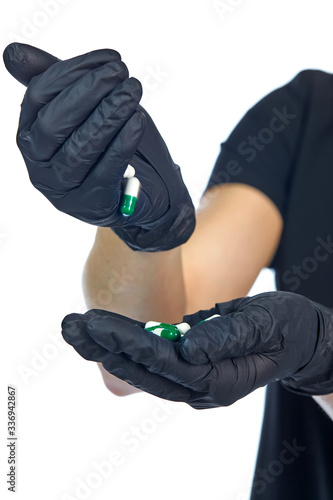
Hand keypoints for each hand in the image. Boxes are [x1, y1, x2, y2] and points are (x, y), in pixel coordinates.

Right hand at [3, 43, 194, 250]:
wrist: (140, 190)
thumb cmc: (107, 145)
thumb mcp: (83, 112)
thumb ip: (55, 84)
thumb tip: (13, 53)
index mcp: (30, 137)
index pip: (39, 96)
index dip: (72, 71)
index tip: (109, 57)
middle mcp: (39, 166)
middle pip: (54, 124)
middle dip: (88, 93)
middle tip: (120, 73)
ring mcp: (63, 189)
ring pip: (79, 149)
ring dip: (108, 116)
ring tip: (131, 93)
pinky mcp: (91, 205)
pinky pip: (105, 171)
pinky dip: (122, 144)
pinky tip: (137, 121)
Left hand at [61, 291, 332, 408]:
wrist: (296, 337)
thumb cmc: (284, 327)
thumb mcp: (265, 324)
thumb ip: (227, 336)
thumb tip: (187, 346)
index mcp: (220, 380)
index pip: (165, 362)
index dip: (127, 342)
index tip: (94, 323)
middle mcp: (201, 388)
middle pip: (144, 371)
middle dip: (104, 348)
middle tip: (70, 325)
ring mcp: (194, 381)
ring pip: (142, 369)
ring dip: (107, 348)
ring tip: (76, 328)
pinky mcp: (189, 368)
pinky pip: (152, 361)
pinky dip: (126, 346)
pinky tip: (103, 333)